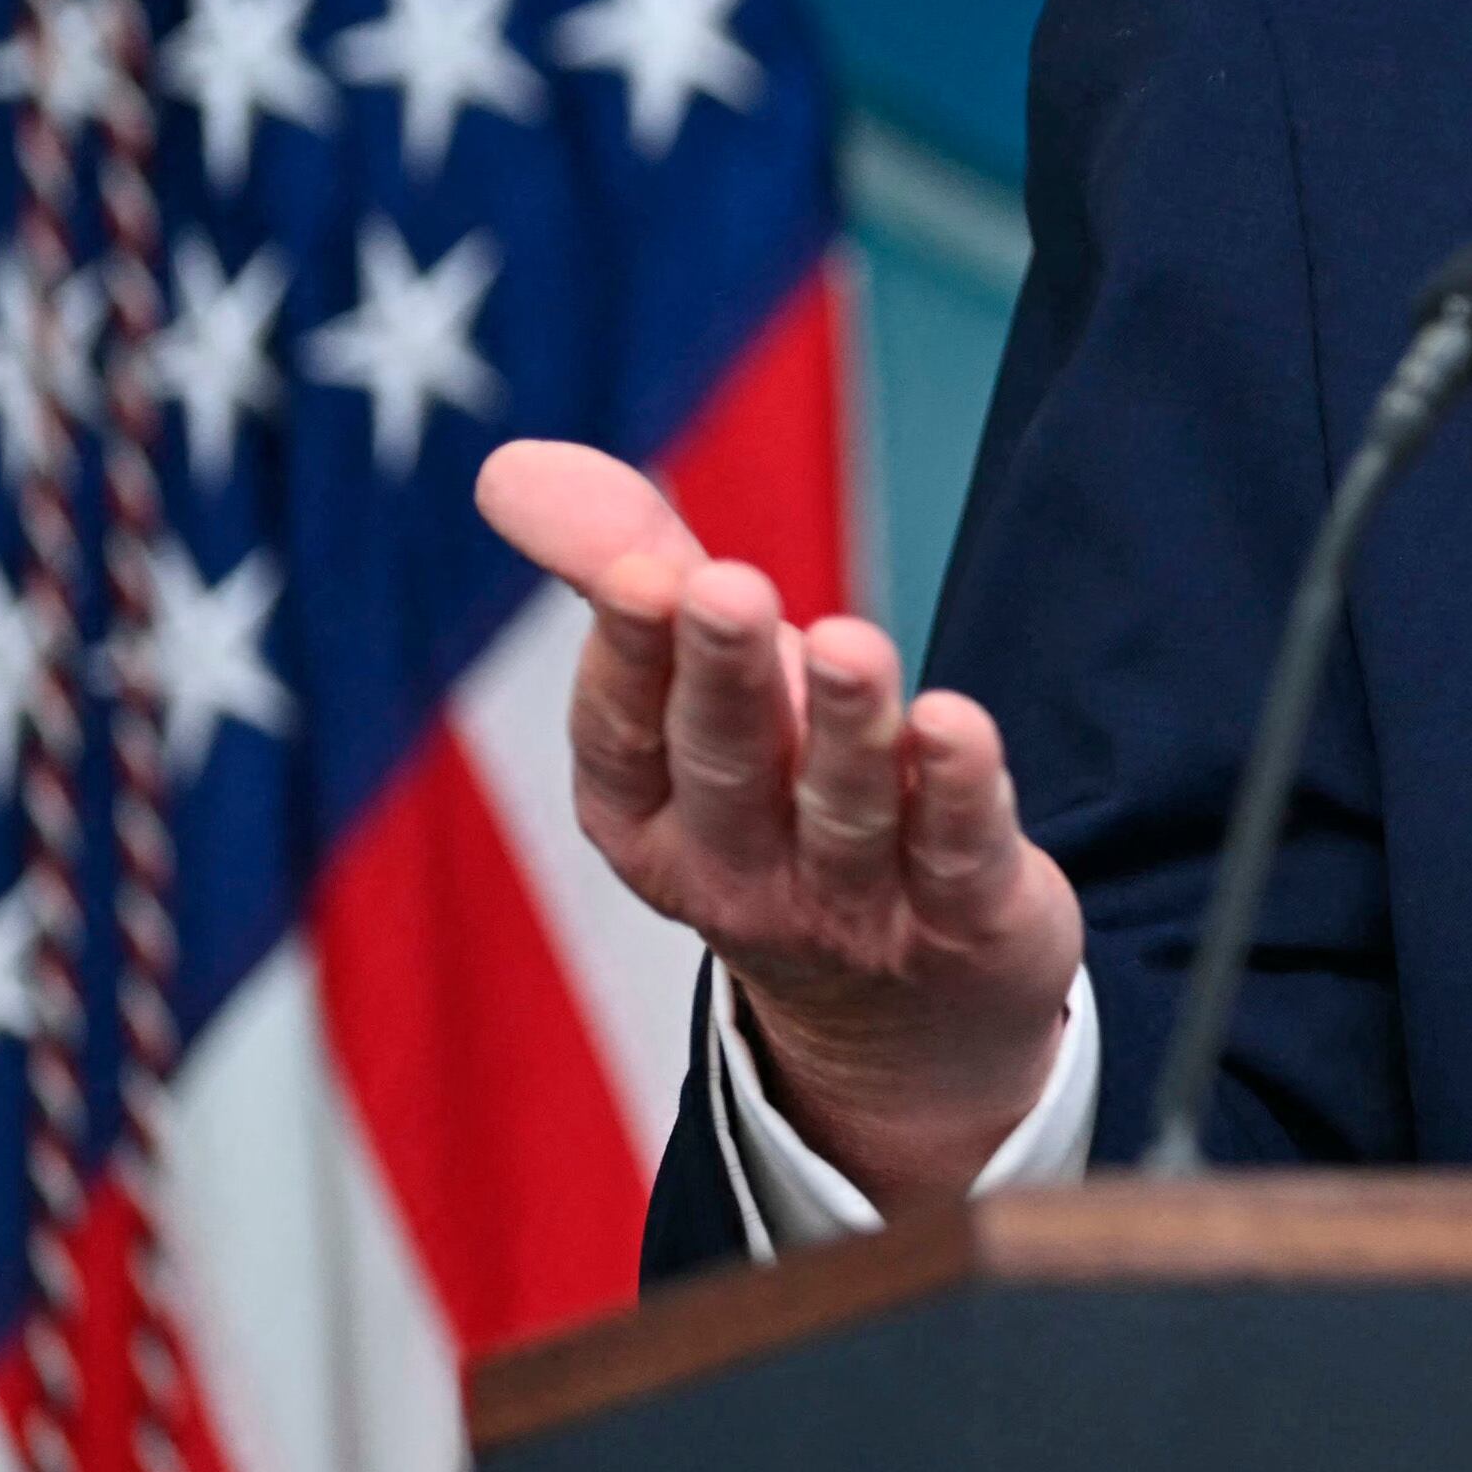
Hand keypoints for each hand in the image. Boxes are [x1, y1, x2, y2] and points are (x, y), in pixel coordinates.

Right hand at [477, 439, 1085, 1219]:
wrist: (905, 1007)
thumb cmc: (779, 801)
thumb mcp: (697, 692)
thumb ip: (621, 571)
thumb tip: (509, 464)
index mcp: (650, 816)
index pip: (625, 736)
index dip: (629, 654)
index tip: (638, 570)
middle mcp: (738, 871)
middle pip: (729, 770)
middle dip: (723, 678)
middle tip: (723, 587)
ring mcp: (850, 905)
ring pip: (845, 811)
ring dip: (846, 724)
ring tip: (847, 641)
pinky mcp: (962, 918)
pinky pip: (958, 855)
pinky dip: (960, 792)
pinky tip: (957, 724)